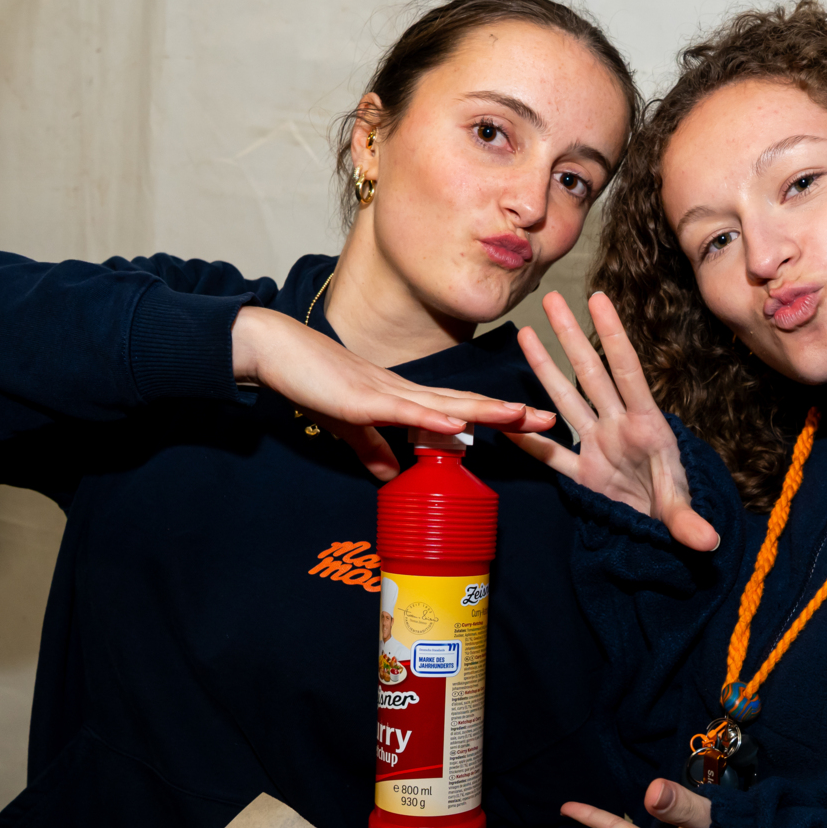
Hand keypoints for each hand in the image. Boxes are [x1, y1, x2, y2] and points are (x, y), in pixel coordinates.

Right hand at [232, 306, 554, 480]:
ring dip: (484, 411)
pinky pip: (405, 411)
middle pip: (467, 404)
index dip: (496, 417)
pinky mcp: (364, 399)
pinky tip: (460, 423)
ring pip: (446, 404)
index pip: (460, 412)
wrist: (275, 351)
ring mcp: (387, 393)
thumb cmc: (311, 383)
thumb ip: (371, 450)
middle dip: (509, 413)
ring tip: (521, 415)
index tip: (531, 424)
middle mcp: (406, 393)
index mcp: (405, 401)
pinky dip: (434, 418)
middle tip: (551, 419)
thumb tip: (390, 476)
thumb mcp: (348, 427)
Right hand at [507, 292, 719, 551]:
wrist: (665, 538)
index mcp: (646, 427)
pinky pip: (551, 456)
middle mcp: (618, 428)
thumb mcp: (682, 513)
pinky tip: (504, 422)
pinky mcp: (584, 475)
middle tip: (551, 298)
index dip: (612, 335)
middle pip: (590, 374)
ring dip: (545, 367)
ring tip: (526, 331)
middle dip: (571, 335)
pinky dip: (529, 442)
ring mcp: (597, 448)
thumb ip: (687, 523)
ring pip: (565, 399)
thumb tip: (706, 542)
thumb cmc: (679, 515)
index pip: (627, 372)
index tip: (598, 299)